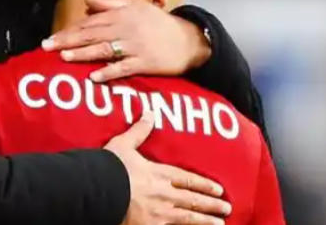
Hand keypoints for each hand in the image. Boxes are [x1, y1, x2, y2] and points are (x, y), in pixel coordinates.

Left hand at [43, 0, 210, 81]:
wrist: (189, 40)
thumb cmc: (159, 24)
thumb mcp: (136, 7)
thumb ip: (111, 4)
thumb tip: (88, 1)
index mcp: (122, 14)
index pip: (90, 22)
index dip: (70, 30)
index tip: (52, 37)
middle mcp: (126, 28)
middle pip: (92, 34)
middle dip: (68, 41)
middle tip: (47, 47)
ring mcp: (135, 46)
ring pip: (104, 49)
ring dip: (83, 54)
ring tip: (64, 57)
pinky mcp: (145, 63)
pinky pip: (124, 68)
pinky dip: (109, 72)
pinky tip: (94, 76)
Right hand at [105, 110, 230, 224]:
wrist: (98, 189)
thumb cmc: (110, 168)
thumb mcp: (123, 145)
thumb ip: (138, 131)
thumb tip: (149, 112)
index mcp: (158, 173)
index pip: (187, 179)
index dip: (204, 184)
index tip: (218, 188)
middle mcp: (163, 194)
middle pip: (193, 199)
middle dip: (211, 204)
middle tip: (227, 207)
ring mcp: (159, 213)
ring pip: (188, 218)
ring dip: (206, 220)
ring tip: (220, 223)